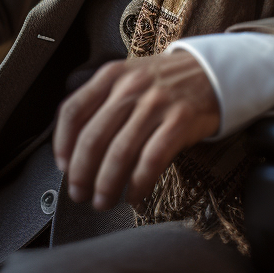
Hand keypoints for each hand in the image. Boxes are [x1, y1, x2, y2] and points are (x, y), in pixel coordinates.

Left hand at [52, 51, 219, 210]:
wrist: (211, 71)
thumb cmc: (163, 83)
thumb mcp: (128, 78)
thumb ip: (102, 103)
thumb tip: (74, 152)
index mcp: (112, 75)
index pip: (73, 110)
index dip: (62, 144)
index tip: (63, 167)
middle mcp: (131, 86)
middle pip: (93, 137)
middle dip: (82, 174)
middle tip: (80, 194)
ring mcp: (156, 103)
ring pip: (120, 153)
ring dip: (107, 185)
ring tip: (103, 201)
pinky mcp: (180, 120)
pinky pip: (152, 160)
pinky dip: (139, 184)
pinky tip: (134, 196)